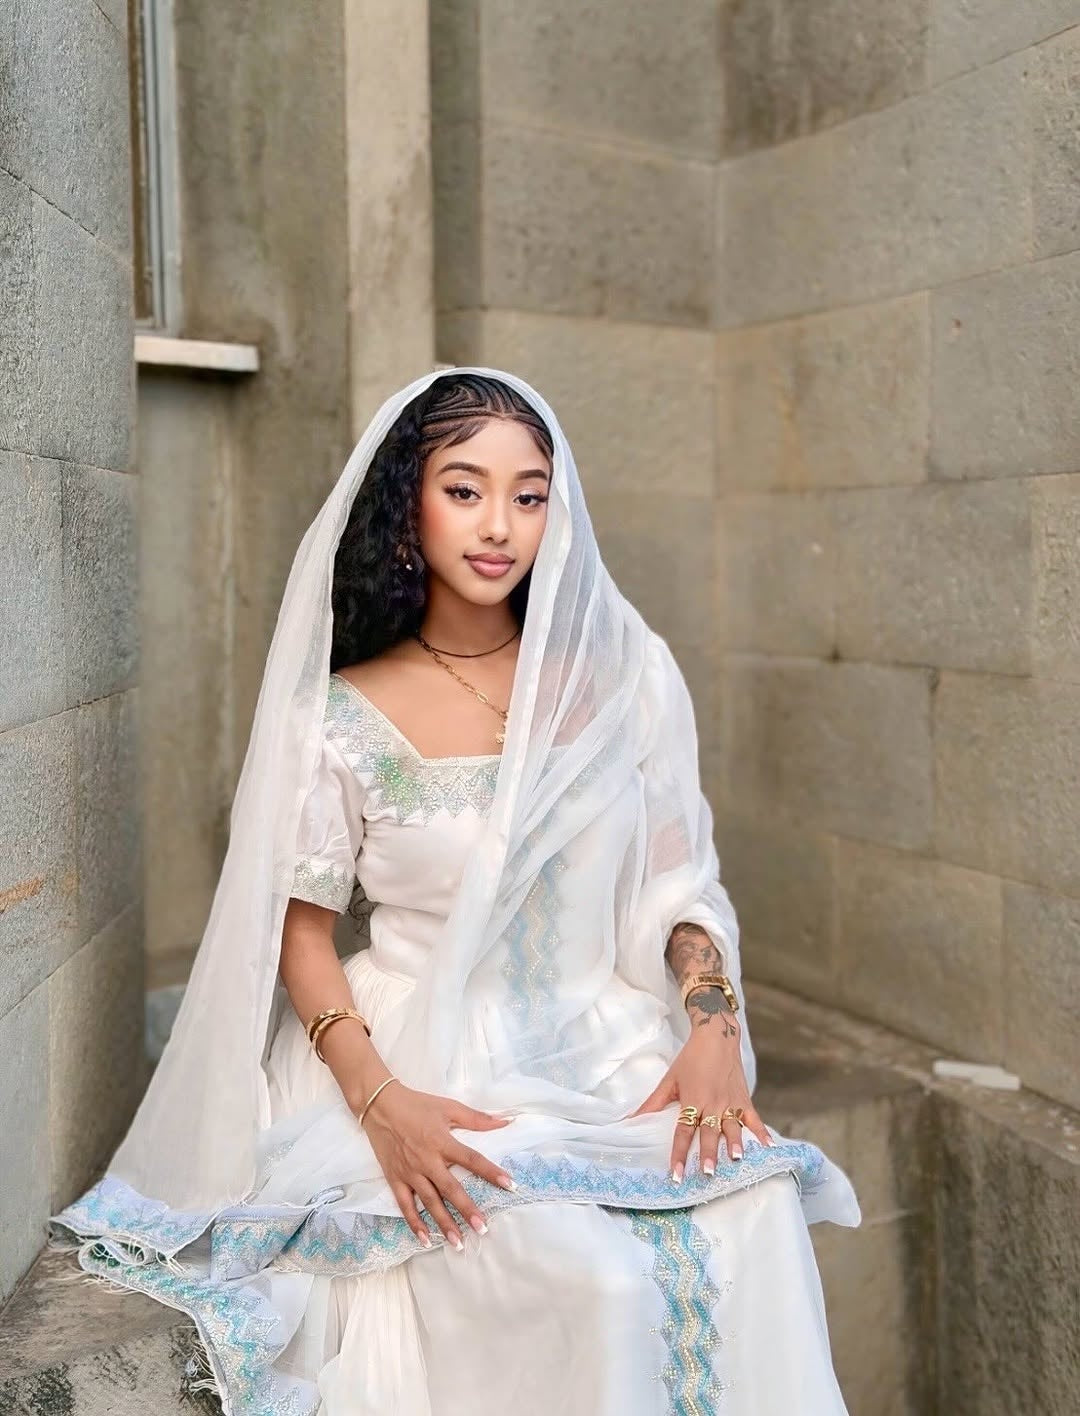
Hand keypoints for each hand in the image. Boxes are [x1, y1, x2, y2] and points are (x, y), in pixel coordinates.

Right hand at [361, 1081, 515, 1249]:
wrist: (380, 1106)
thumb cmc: (417, 1105)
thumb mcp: (448, 1107)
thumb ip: (477, 1118)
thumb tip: (505, 1122)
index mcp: (442, 1141)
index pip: (471, 1159)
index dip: (491, 1172)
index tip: (510, 1185)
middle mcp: (427, 1160)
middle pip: (450, 1189)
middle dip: (467, 1210)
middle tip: (482, 1228)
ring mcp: (410, 1172)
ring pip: (429, 1202)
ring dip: (444, 1223)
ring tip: (458, 1242)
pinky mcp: (395, 1179)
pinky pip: (405, 1206)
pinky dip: (414, 1223)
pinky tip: (425, 1239)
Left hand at [629, 1010, 773, 1180]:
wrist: (716, 1036)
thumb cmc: (690, 1059)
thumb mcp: (670, 1080)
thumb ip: (654, 1103)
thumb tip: (632, 1119)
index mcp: (692, 1100)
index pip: (683, 1131)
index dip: (678, 1152)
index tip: (676, 1173)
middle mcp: (712, 1104)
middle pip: (708, 1132)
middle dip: (707, 1154)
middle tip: (707, 1173)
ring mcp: (730, 1102)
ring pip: (732, 1127)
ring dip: (734, 1144)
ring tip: (735, 1160)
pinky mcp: (744, 1100)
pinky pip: (754, 1118)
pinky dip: (761, 1133)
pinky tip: (768, 1147)